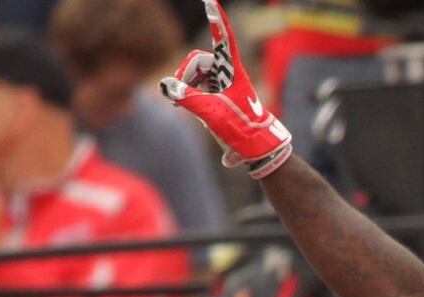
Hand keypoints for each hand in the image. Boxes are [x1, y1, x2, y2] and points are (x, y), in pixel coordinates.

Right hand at [161, 0, 292, 178]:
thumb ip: (188, 98)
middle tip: (176, 93)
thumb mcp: (212, 113)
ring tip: (178, 101)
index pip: (223, 39)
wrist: (257, 150)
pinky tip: (178, 103)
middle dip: (184, 73)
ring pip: (195, 74)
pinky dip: (186, 92)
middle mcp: (228, 74)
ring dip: (184, 84)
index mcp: (233, 72)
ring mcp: (223, 85)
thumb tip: (166, 86)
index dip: (216, 19)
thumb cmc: (242, 130)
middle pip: (198, 61)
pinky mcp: (218, 97)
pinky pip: (196, 86)